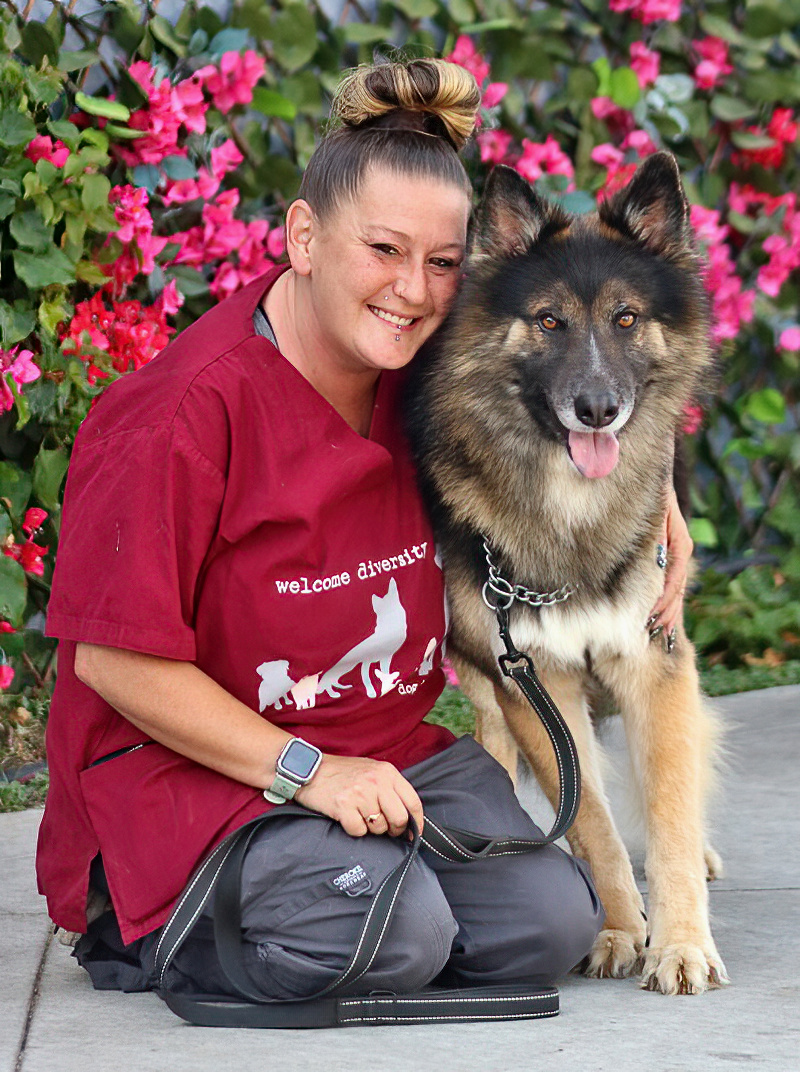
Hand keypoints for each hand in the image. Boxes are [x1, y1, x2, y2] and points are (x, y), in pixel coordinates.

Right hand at [294, 754, 423, 837]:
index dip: (417, 822)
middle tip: (385, 829)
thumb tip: (408, 816)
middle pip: (399, 818)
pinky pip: (359, 831)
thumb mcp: (371, 770)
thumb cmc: (342, 772)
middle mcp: (376, 781)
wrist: (309, 769)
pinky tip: (347, 817)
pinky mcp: (344, 806)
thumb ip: (390, 788)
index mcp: (387, 772)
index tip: (414, 833)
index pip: (413, 802)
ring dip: (370, 828)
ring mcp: (360, 793)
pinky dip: (354, 829)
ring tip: (359, 814)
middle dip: (394, 830)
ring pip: (378, 827)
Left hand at [648, 486, 692, 637]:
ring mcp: (677, 554)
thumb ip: (655, 536)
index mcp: (680, 543)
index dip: (663, 600)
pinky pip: (671, 583)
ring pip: (676, 589)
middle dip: (666, 612)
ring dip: (669, 612)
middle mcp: (681, 550)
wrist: (649, 479)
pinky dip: (667, 602)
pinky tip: (663, 618)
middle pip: (677, 588)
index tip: (651, 618)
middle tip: (653, 632)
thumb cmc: (649, 495)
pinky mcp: (669, 555)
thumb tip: (656, 558)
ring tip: (660, 632)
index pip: (674, 578)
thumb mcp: (653, 513)